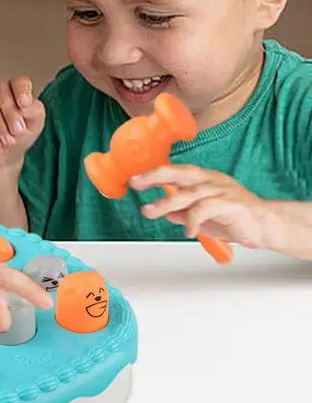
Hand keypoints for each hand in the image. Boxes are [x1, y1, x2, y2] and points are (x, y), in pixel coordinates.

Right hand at [0, 76, 44, 167]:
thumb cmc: (18, 134)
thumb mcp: (34, 124)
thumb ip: (34, 111)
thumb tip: (26, 106)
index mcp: (17, 88)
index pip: (19, 81)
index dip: (21, 91)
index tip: (24, 104)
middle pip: (2, 90)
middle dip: (11, 114)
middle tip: (16, 130)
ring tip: (6, 138)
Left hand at [131, 165, 274, 248]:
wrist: (268, 226)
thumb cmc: (236, 218)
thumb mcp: (204, 217)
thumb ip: (185, 213)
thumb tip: (166, 213)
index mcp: (204, 178)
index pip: (175, 171)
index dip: (154, 173)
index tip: (135, 180)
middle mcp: (211, 180)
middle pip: (179, 172)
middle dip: (155, 176)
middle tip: (136, 183)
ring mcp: (221, 190)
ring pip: (189, 193)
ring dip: (166, 203)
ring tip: (150, 212)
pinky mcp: (231, 204)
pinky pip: (206, 208)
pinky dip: (193, 219)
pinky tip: (187, 231)